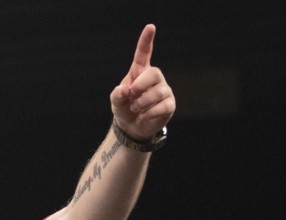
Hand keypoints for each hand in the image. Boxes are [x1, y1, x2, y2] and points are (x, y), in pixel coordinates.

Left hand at [111, 24, 175, 140]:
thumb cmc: (124, 108)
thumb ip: (117, 95)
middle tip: (131, 95)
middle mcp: (154, 78)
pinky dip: (150, 113)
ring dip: (142, 102)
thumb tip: (125, 89)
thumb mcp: (116, 102)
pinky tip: (144, 115)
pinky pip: (163, 106)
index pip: (144, 53)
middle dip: (141, 85)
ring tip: (136, 108)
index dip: (146, 40)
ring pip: (158, 92)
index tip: (150, 27)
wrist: (132, 127)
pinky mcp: (169, 104)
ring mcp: (164, 90)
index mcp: (139, 72)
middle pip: (154, 73)